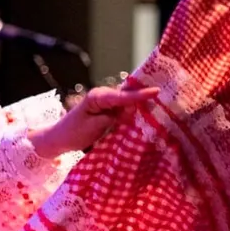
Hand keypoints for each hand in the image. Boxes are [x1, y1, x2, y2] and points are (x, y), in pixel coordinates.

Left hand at [30, 79, 158, 158]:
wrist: (60, 138)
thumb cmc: (74, 132)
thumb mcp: (95, 126)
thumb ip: (113, 117)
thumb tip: (132, 110)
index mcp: (98, 96)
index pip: (122, 96)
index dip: (139, 95)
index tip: (156, 92)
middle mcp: (104, 96)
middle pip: (129, 94)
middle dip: (146, 94)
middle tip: (169, 92)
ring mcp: (108, 103)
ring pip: (130, 101)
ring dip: (144, 102)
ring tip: (166, 101)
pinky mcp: (111, 111)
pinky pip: (127, 109)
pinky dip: (137, 110)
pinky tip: (151, 112)